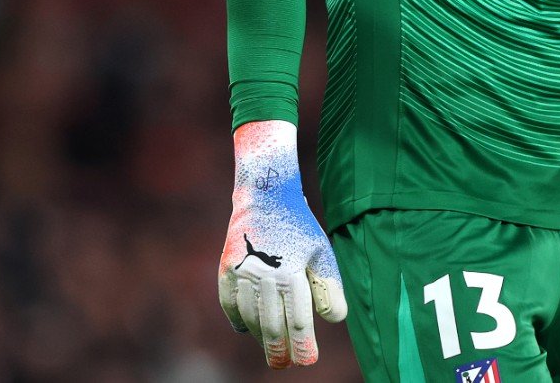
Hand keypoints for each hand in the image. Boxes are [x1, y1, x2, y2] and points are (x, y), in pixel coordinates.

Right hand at [218, 120, 347, 367]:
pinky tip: (247, 330)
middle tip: (283, 365)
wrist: (264, 195)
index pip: (298, 320)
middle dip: (279, 349)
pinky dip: (238, 320)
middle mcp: (264, 276)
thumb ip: (328, 287)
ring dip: (260, 337)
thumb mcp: (321, 252)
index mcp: (291, 273)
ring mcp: (241, 274)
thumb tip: (333, 319)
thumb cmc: (299, 227)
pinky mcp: (226, 269)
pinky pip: (230, 304)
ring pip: (250, 318)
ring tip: (270, 349)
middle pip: (272, 325)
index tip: (307, 361)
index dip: (302, 345)